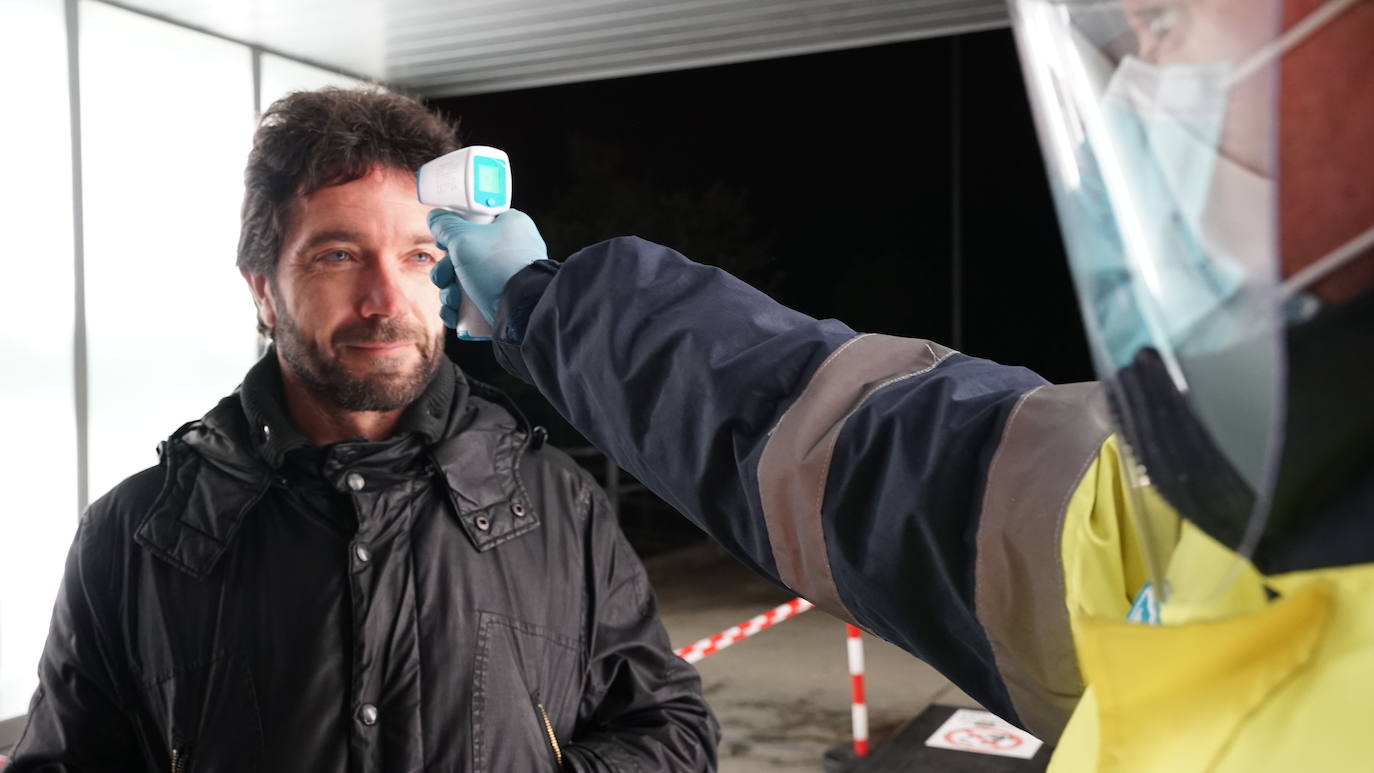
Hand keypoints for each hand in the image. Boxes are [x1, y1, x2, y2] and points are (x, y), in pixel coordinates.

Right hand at [428, 208, 547, 338]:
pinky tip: (453, 316)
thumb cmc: (495, 266)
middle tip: (444, 279)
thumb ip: (445, 224)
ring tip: (452, 301)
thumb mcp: (463, 237)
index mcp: (510, 225)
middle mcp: (511, 249)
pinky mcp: (503, 302)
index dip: (454, 232)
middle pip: (464, 255)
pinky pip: (474, 302)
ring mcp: (507, 277)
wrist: (521, 310)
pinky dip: (459, 309)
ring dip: (449, 292)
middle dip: (445, 271)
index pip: (476, 221)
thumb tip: (436, 218)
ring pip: (465, 281)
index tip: (442, 243)